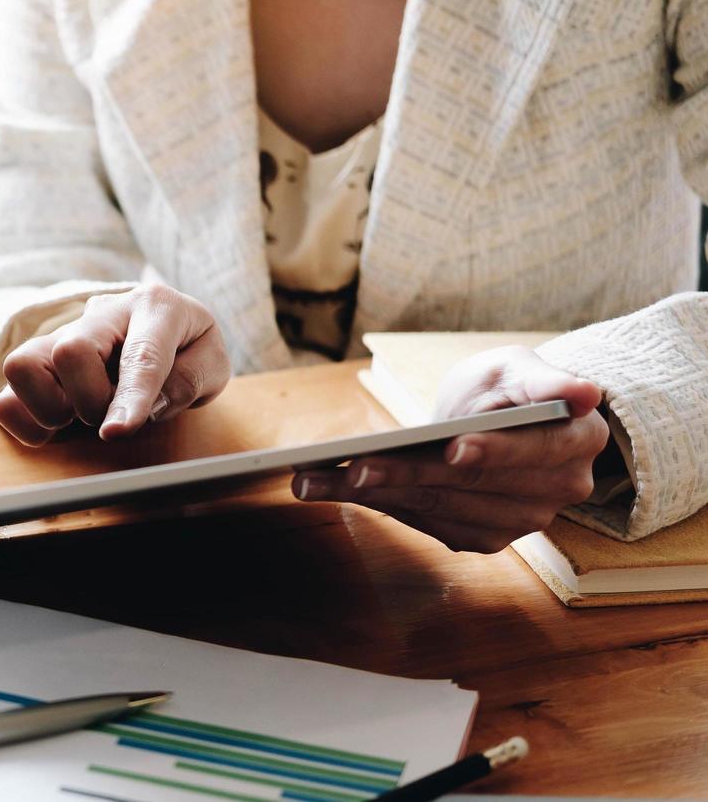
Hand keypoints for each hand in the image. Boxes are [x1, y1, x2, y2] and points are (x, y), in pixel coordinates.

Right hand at [0, 284, 232, 445]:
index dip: (128, 398)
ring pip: (21, 365)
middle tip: (110, 416)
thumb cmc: (186, 347)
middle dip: (91, 401)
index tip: (116, 432)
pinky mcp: (35, 363)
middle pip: (70, 350)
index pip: (140, 356)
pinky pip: (4, 399)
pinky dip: (27, 421)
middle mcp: (101, 313)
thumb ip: (191, 380)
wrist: (157, 327)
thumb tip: (151, 406)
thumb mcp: (212, 361)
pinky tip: (58, 423)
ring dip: (50, 408)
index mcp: (155, 306)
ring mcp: (60, 335)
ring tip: (79, 415)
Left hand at [293, 346, 608, 552]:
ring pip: (443, 508)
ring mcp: (524, 519)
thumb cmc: (507, 386)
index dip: (493, 451)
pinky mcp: (486, 536)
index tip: (454, 448)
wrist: (497, 418)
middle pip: (475, 485)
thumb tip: (583, 392)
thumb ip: (546, 380)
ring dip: (379, 493)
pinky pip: (428, 524)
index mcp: (579, 441)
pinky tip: (335, 489)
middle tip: (357, 464)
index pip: (534, 451)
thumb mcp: (519, 367)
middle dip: (410, 473)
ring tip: (321, 478)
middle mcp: (560, 489)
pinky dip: (380, 505)